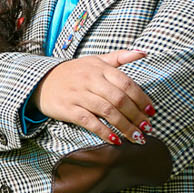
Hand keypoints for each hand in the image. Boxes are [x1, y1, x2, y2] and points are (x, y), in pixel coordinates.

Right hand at [33, 49, 155, 143]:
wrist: (41, 81)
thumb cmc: (74, 72)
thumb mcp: (95, 60)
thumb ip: (119, 57)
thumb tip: (143, 52)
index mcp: (100, 68)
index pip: (126, 83)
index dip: (141, 98)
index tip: (151, 112)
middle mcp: (90, 80)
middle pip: (119, 99)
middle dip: (136, 116)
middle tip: (147, 128)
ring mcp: (79, 95)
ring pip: (107, 112)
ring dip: (125, 126)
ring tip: (136, 138)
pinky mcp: (68, 109)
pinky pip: (89, 122)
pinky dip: (104, 132)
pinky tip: (115, 140)